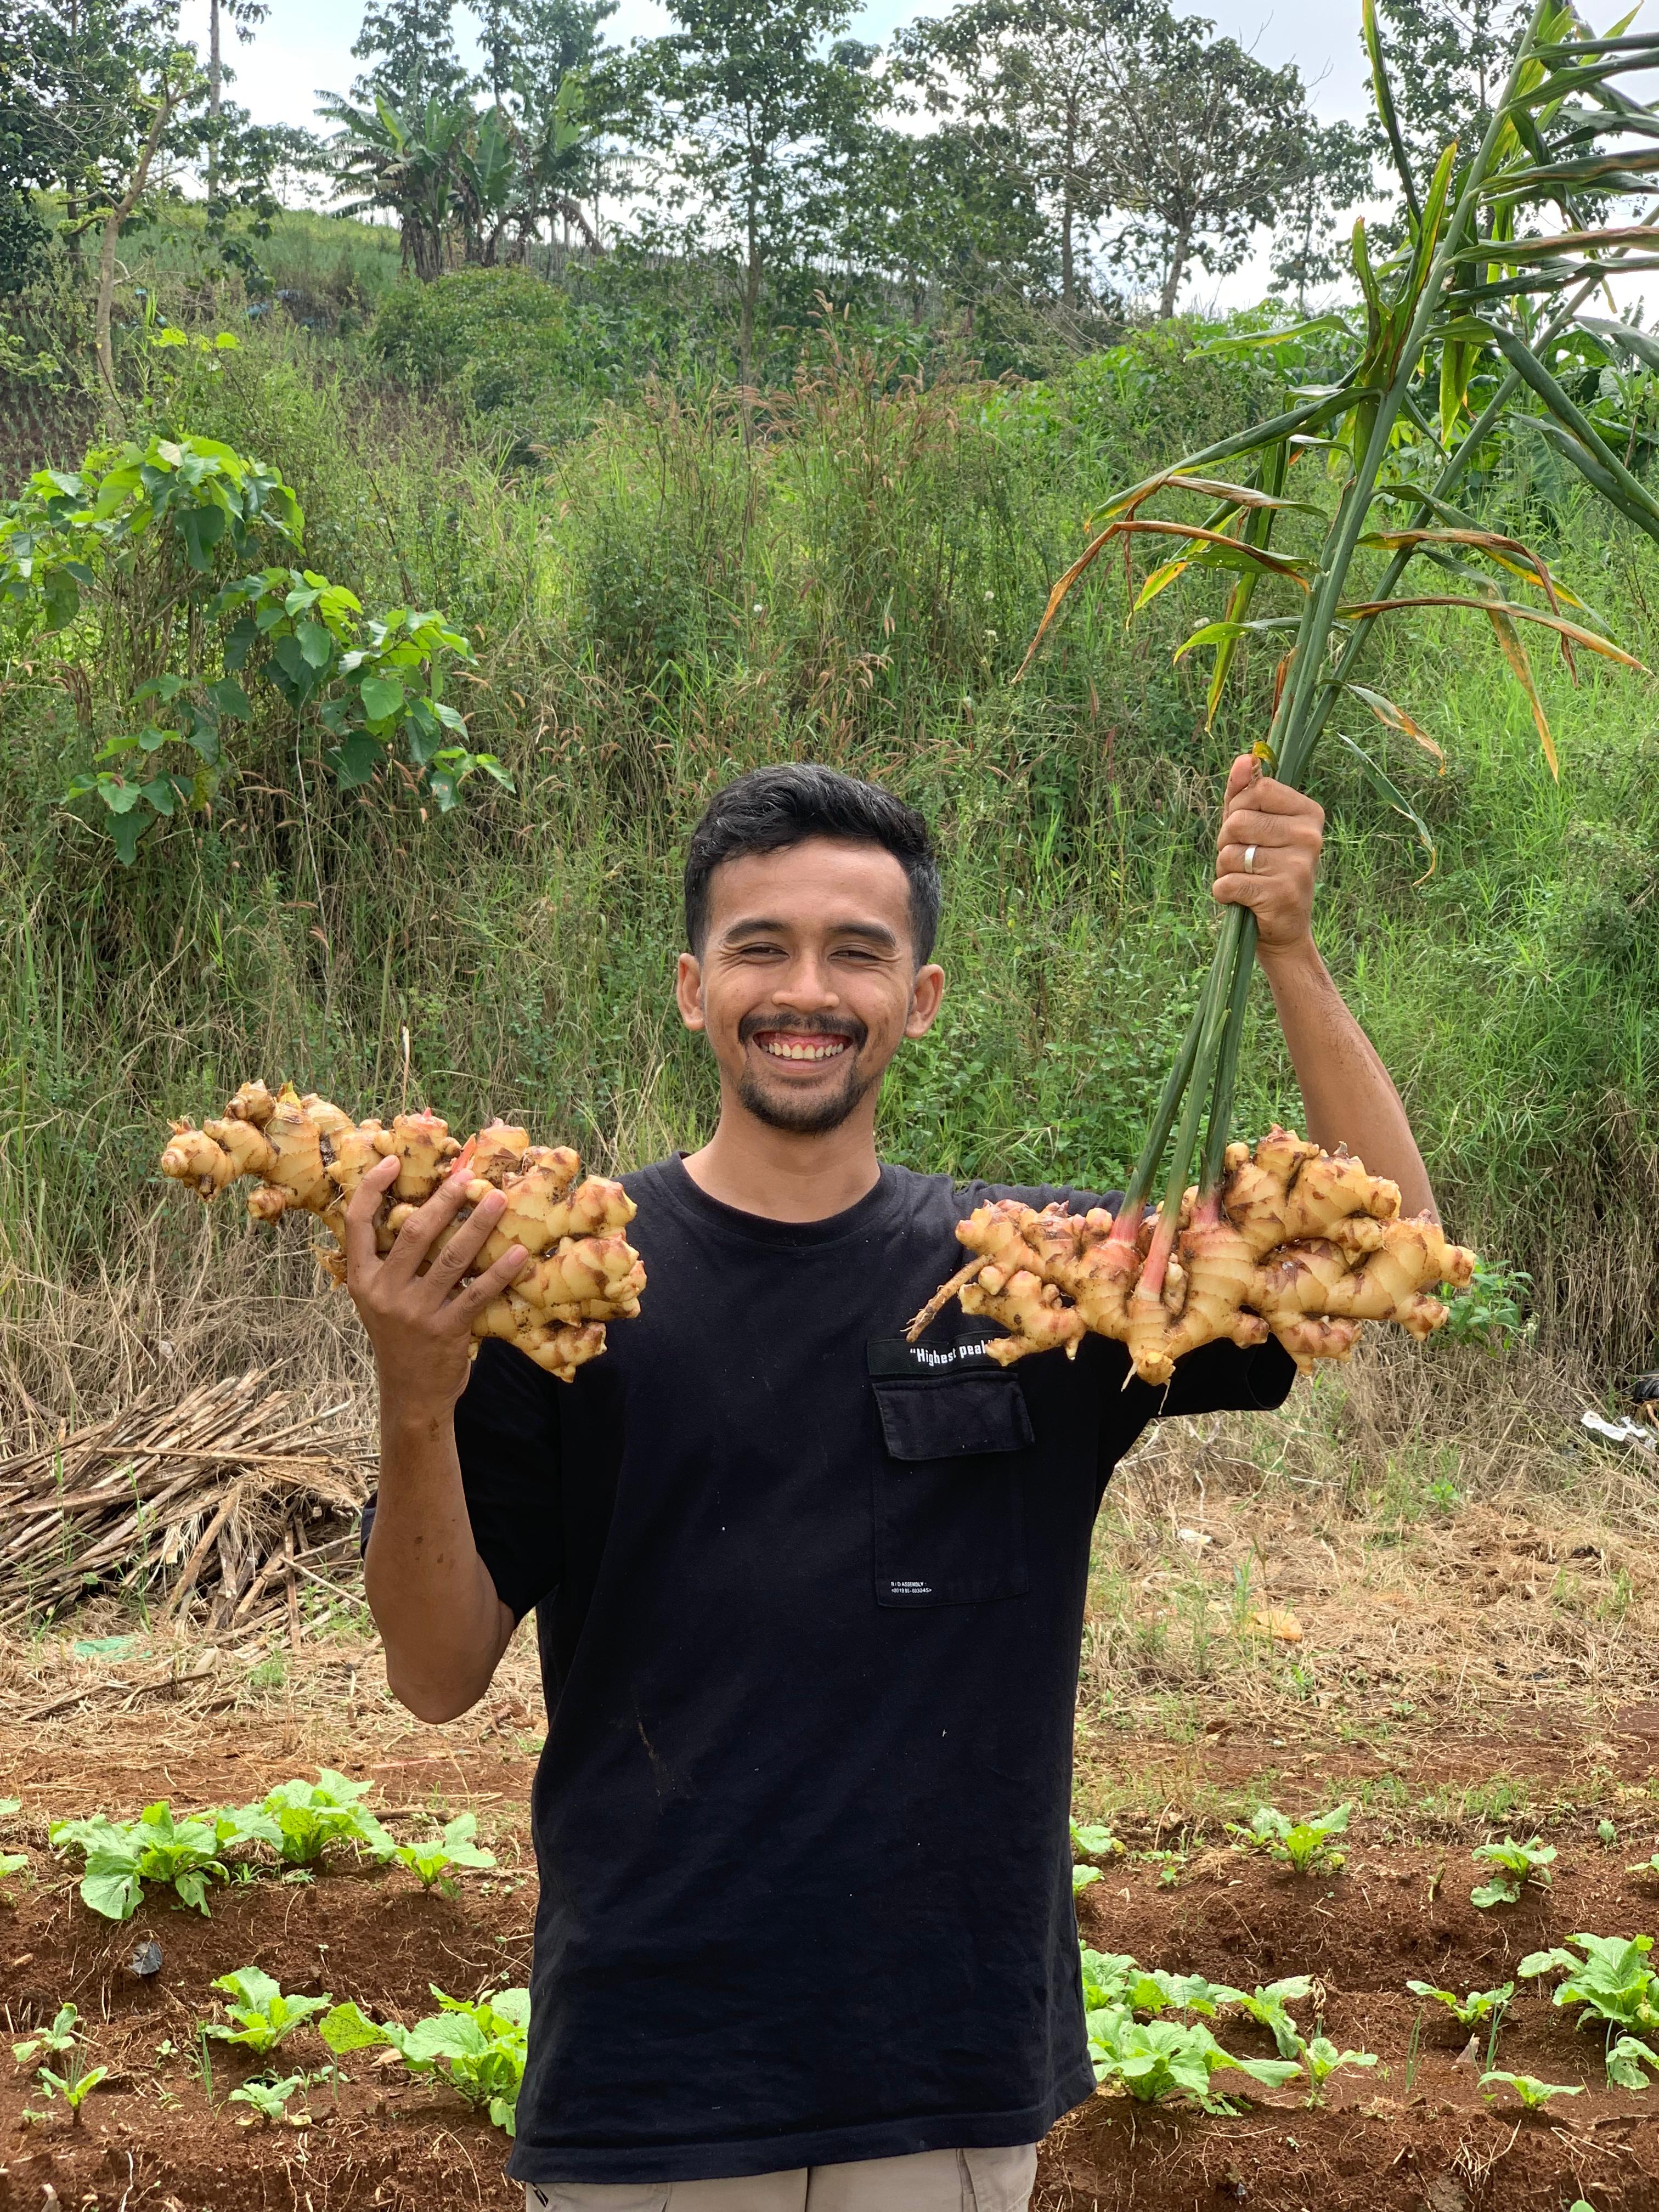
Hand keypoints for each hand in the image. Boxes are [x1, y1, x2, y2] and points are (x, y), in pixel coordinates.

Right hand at [345, 1154, 527, 1418]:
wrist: (411, 1394)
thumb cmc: (401, 1338)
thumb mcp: (381, 1301)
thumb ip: (392, 1264)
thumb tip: (423, 1212)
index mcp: (362, 1279)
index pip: (356, 1224)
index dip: (371, 1188)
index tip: (392, 1160)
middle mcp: (384, 1292)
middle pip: (413, 1233)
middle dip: (442, 1200)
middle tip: (467, 1177)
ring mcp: (414, 1312)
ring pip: (450, 1258)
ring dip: (477, 1225)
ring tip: (498, 1200)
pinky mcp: (446, 1330)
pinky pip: (478, 1293)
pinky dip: (500, 1272)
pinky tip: (519, 1254)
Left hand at [1212, 753, 1323, 958]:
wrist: (1283, 930)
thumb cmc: (1265, 871)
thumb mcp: (1255, 828)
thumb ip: (1245, 793)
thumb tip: (1243, 759)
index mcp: (1309, 813)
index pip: (1257, 789)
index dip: (1237, 809)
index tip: (1247, 830)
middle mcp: (1310, 836)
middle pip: (1238, 821)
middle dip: (1226, 843)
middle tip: (1244, 862)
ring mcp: (1298, 866)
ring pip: (1229, 853)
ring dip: (1225, 870)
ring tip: (1246, 881)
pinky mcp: (1281, 894)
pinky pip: (1227, 883)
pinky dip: (1223, 893)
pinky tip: (1242, 900)